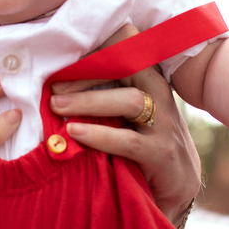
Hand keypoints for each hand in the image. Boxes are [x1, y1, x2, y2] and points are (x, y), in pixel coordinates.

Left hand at [49, 25, 200, 224]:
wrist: (177, 185)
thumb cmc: (139, 140)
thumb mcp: (121, 110)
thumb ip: (99, 92)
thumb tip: (52, 81)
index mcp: (145, 77)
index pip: (125, 43)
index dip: (94, 45)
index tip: (61, 56)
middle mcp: (158, 93)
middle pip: (127, 64)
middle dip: (85, 70)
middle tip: (52, 85)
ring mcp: (164, 123)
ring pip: (127, 100)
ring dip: (87, 102)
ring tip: (56, 106)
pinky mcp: (161, 153)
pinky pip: (127, 141)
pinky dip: (98, 135)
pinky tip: (75, 133)